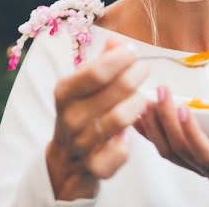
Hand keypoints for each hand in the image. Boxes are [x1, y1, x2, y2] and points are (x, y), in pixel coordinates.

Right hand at [46, 37, 148, 200]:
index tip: (133, 52)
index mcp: (64, 92)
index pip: (97, 71)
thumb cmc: (81, 111)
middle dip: (137, 75)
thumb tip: (117, 40)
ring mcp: (81, 144)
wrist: (66, 159)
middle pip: (116, 90)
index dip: (121, 58)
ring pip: (121, 118)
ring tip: (141, 97)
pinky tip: (128, 132)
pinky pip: (122, 152)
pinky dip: (129, 141)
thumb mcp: (82, 83)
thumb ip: (101, 60)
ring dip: (138, 104)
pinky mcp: (95, 167)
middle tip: (144, 69)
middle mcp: (70, 117)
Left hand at [133, 86, 208, 206]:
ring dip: (154, 126)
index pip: (204, 153)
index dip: (192, 133)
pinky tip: (139, 113)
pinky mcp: (187, 159)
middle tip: (161, 93)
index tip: (184, 107)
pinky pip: (163, 148)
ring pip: (167, 150)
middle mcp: (208, 169)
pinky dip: (149, 132)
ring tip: (145, 100)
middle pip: (180, 148)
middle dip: (167, 120)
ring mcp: (195, 166)